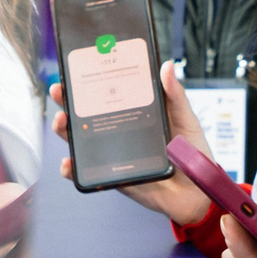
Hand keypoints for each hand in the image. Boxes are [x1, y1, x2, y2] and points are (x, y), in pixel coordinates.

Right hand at [49, 61, 212, 225]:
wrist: (197, 192)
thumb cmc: (193, 151)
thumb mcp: (186, 119)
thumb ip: (175, 95)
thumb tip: (168, 65)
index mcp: (134, 113)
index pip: (106, 94)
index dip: (88, 82)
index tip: (74, 69)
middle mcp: (119, 131)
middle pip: (86, 114)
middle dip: (68, 102)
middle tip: (59, 91)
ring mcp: (114, 154)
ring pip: (81, 141)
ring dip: (65, 131)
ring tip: (62, 122)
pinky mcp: (113, 177)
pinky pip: (88, 173)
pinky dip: (73, 169)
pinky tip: (68, 163)